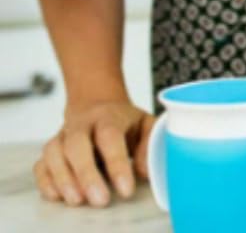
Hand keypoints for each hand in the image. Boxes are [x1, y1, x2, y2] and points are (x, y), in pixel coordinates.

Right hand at [33, 99, 154, 207]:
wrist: (96, 102)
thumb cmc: (123, 121)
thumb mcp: (145, 124)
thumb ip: (149, 144)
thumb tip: (144, 171)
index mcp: (109, 116)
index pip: (110, 137)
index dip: (117, 164)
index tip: (126, 189)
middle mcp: (82, 124)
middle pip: (77, 144)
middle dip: (86, 174)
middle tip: (100, 200)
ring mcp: (62, 136)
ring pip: (54, 154)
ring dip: (64, 179)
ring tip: (78, 200)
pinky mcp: (49, 151)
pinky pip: (40, 165)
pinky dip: (46, 182)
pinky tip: (58, 196)